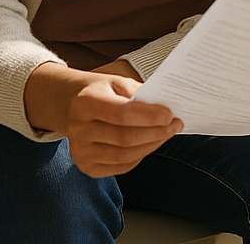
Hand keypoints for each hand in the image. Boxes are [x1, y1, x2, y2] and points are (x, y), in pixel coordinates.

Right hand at [23, 62, 181, 177]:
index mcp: (85, 103)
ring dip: (152, 145)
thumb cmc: (103, 92)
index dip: (148, 117)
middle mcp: (78, 129)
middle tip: (176, 125)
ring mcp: (80, 151)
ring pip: (125, 155)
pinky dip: (141, 155)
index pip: (121, 114)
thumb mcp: (118, 82)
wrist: (73, 106)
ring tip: (167, 133)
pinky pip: (122, 166)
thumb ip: (140, 94)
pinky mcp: (86, 167)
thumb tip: (166, 110)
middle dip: (156, 132)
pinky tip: (150, 143)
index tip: (170, 115)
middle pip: (125, 138)